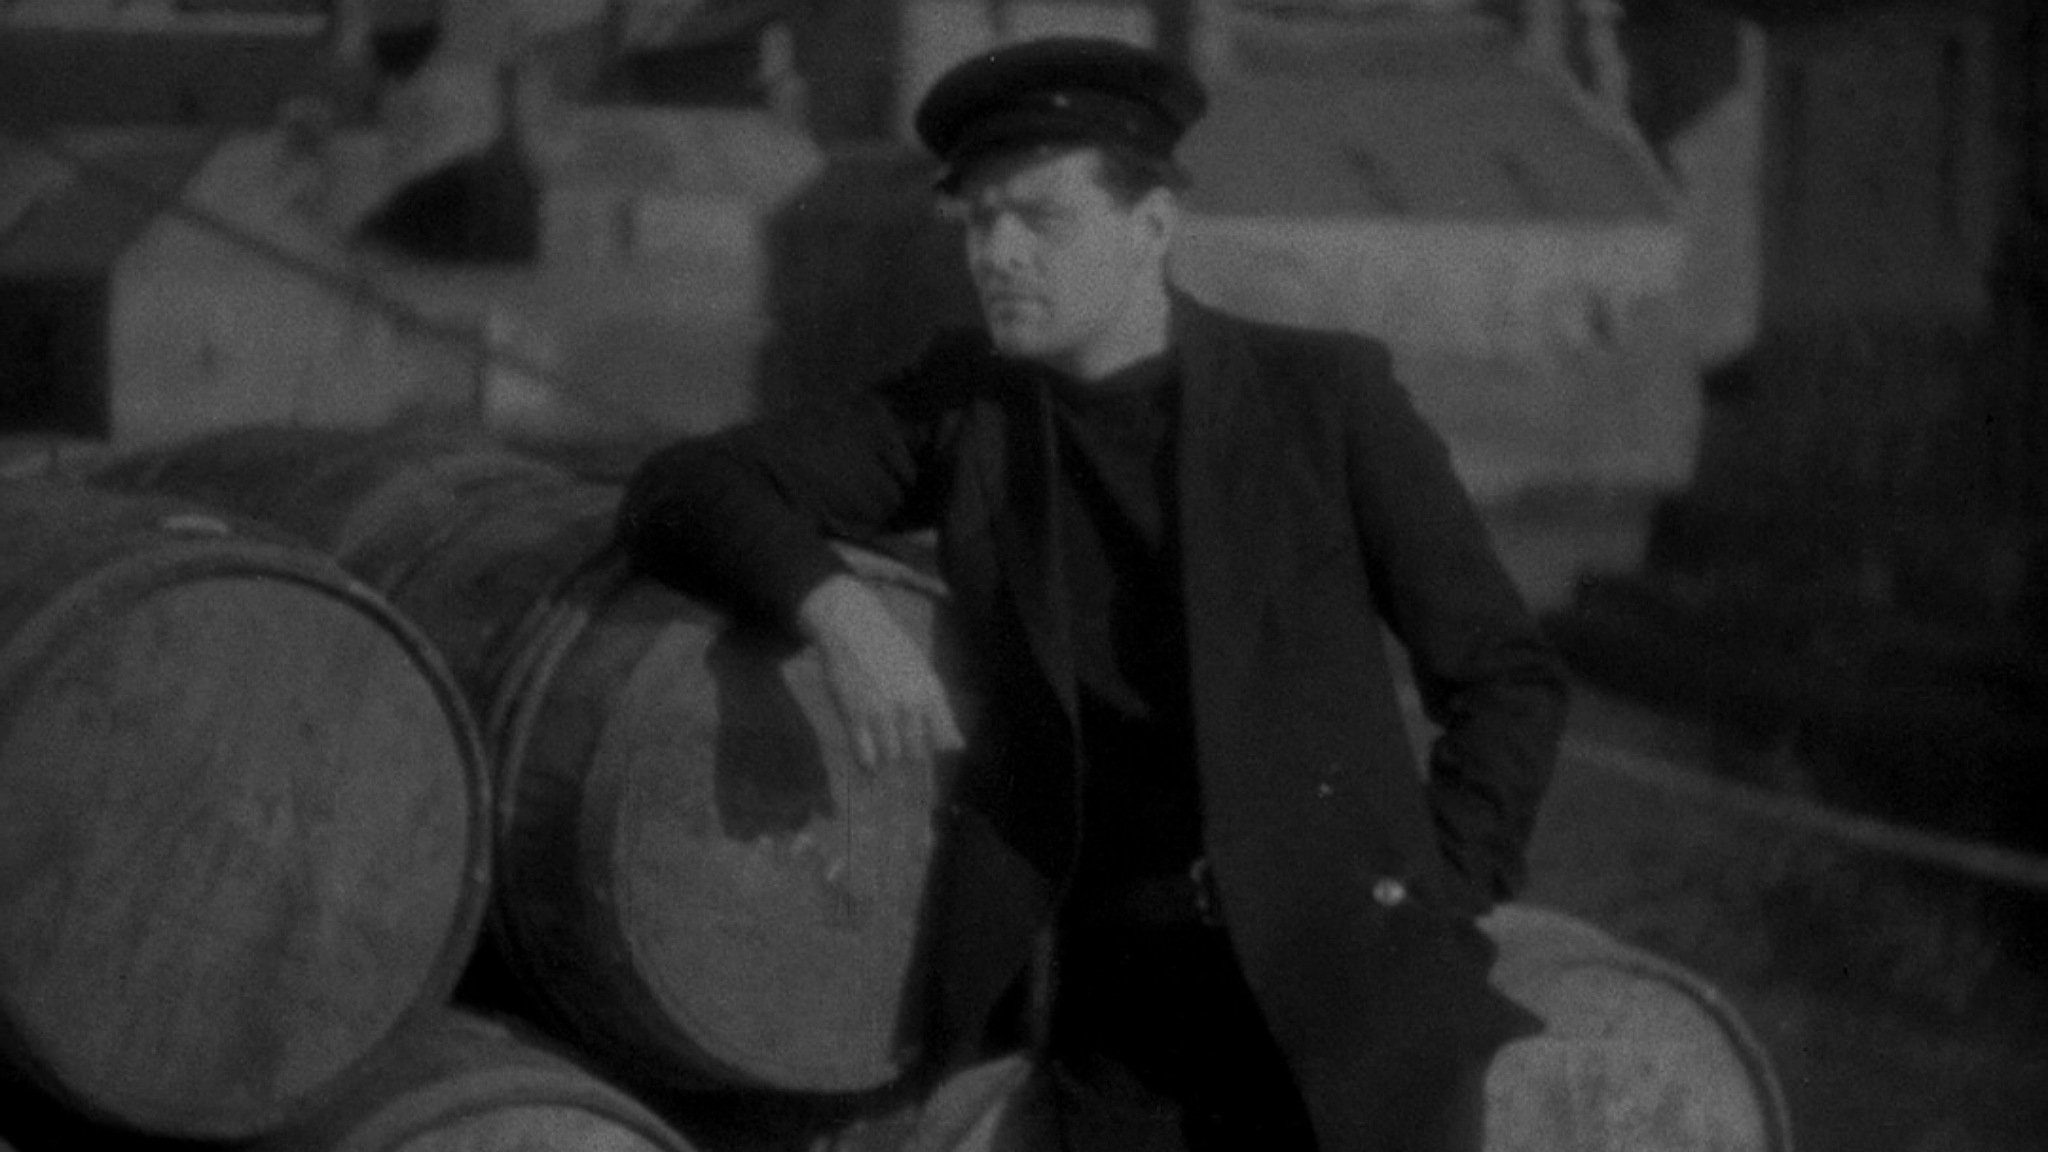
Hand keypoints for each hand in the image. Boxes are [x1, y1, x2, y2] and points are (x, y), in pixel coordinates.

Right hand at [798, 574, 964, 773]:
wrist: (852, 627)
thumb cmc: (891, 649)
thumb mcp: (923, 673)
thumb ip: (939, 711)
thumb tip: (957, 747)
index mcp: (931, 692)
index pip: (944, 739)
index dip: (939, 752)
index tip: (932, 755)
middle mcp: (909, 704)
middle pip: (918, 752)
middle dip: (911, 759)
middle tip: (902, 752)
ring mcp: (881, 711)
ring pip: (892, 755)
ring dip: (889, 758)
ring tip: (883, 751)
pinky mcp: (854, 715)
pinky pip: (865, 754)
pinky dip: (868, 763)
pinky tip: (868, 762)